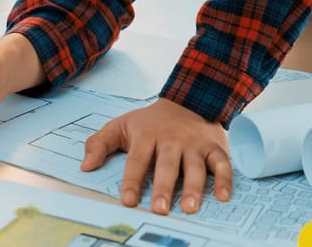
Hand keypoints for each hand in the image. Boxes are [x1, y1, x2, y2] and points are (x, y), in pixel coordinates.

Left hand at [81, 98, 232, 214]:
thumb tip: (85, 166)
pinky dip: (226, 180)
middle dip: (164, 187)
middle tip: (160, 209)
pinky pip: (223, 164)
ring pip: (196, 167)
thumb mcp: (120, 125)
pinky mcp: (215, 147)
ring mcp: (195, 144)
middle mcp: (172, 139)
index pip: (138, 160)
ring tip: (189, 207)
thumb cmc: (149, 122)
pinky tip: (223, 197)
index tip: (128, 200)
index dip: (133, 180)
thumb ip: (99, 144)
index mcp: (147, 135)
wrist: (187, 100)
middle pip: (168, 165)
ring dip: (194, 188)